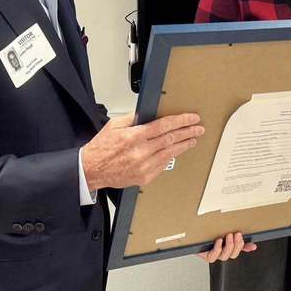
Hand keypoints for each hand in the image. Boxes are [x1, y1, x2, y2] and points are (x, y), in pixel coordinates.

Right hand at [81, 112, 203, 189]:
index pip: (164, 126)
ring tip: (193, 139)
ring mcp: (144, 166)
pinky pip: (163, 165)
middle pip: (171, 139)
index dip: (181, 121)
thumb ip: (134, 118)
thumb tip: (150, 113)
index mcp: (134, 136)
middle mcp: (141, 152)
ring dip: (184, 145)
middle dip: (188, 132)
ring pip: (170, 153)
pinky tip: (177, 151)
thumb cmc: (102, 148)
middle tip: (198, 128)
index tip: (192, 118)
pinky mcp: (144, 177)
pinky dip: (172, 156)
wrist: (91, 170)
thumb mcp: (115, 125)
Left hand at [196, 232, 257, 262]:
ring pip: (224, 256)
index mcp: (226, 249)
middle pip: (232, 255)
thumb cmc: (209, 236)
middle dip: (237, 245)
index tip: (249, 241)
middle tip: (237, 234)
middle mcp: (220, 254)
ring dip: (229, 246)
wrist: (193, 235)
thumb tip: (252, 245)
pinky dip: (217, 249)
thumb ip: (237, 240)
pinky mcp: (206, 255)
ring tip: (229, 236)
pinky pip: (213, 257)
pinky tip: (219, 241)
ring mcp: (213, 255)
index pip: (238, 251)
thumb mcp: (225, 235)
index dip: (244, 247)